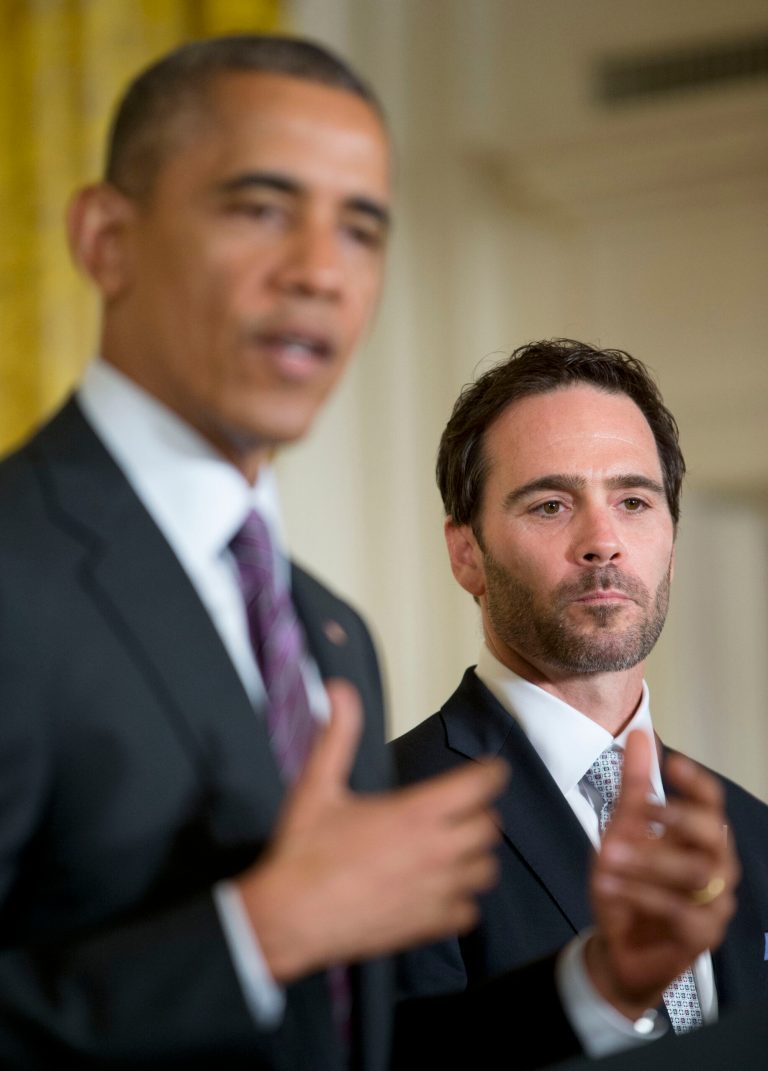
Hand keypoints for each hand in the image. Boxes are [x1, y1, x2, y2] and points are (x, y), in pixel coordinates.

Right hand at [237, 680, 507, 982]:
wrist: (291, 918)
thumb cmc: (304, 850)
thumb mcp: (316, 784)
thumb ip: (336, 734)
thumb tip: (340, 690)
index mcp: (415, 812)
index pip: (480, 786)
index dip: (491, 773)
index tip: (490, 769)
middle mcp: (436, 850)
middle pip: (490, 827)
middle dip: (481, 812)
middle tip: (464, 807)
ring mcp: (436, 891)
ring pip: (487, 870)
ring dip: (476, 855)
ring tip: (456, 848)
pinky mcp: (429, 925)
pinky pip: (469, 911)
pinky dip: (462, 899)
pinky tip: (442, 889)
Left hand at [585, 730, 738, 1018]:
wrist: (617, 946)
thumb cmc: (627, 883)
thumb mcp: (621, 830)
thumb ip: (633, 785)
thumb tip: (640, 732)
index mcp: (697, 837)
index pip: (712, 804)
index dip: (697, 784)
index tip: (672, 765)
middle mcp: (714, 867)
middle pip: (715, 835)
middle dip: (678, 818)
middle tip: (639, 812)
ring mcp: (713, 904)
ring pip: (696, 874)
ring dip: (648, 861)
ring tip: (606, 855)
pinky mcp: (700, 937)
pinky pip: (680, 913)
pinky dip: (641, 895)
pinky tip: (610, 887)